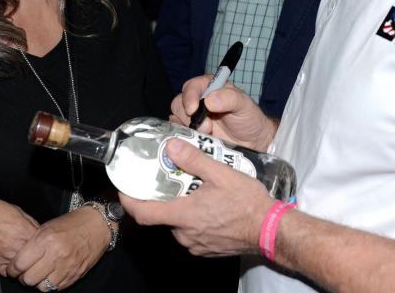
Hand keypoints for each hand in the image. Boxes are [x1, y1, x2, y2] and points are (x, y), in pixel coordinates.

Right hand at [0, 183, 39, 275]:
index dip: (46, 243)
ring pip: (24, 267)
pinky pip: (8, 272)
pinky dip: (12, 269)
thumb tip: (40, 233)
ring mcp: (4, 257)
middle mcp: (15, 246)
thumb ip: (31, 224)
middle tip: (38, 251)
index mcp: (24, 231)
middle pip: (36, 258)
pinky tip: (12, 260)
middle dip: (39, 255)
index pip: (44, 244)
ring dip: (26, 263)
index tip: (46, 242)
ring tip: (25, 256)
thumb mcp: (18, 211)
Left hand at [7, 205, 110, 289]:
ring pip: (42, 287)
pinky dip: (51, 284)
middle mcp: (56, 255)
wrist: (97, 225)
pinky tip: (51, 275)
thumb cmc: (71, 224)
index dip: (12, 269)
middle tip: (25, 272)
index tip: (13, 269)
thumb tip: (17, 262)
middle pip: (29, 279)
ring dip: (38, 283)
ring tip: (39, 275)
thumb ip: (32, 244)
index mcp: (46, 240)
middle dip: (24, 277)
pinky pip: (56, 288)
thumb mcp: (47, 227)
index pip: (20, 264)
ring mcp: (67, 266)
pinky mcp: (76, 274)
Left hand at [119, 138, 272, 255]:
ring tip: (194, 190)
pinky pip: (191, 233)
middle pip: (161, 216)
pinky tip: (207, 206)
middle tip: (171, 179)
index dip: (129, 201)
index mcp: (183, 215)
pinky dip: (193, 220)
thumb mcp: (221, 173)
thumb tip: (171, 146)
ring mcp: (195, 244)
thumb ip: (194, 159)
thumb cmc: (248, 203)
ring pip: (177, 224)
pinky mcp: (206, 249)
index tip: (124, 188)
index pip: (143, 213)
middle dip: (163, 198)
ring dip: (180, 208)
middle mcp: (184, 234)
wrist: (270, 230)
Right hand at [172, 74, 276, 150]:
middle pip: (179, 103)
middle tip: (206, 127)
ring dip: (188, 129)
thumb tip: (210, 100)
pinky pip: (178, 134)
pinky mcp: (190, 134)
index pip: (191, 86)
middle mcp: (198, 101)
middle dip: (188, 116)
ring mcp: (192, 118)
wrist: (252, 142)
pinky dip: (185, 138)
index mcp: (209, 87)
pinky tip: (199, 141)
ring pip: (176, 119)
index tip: (193, 109)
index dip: (190, 96)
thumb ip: (230, 98)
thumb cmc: (248, 118)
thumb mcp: (244, 105)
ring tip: (207, 134)